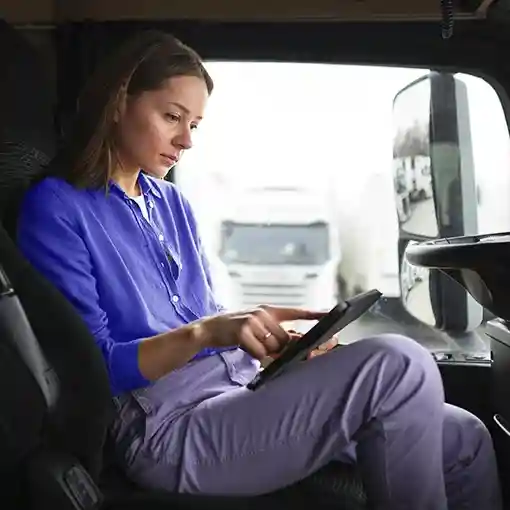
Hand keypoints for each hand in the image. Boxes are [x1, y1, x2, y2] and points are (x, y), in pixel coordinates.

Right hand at [195, 305, 326, 359]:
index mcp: (269, 310)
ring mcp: (254, 321)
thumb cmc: (236, 329)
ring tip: (250, 344)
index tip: (331, 314)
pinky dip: (256, 355)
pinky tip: (245, 348)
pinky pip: (260, 352)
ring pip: (274, 346)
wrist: (209, 328)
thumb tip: (296, 344)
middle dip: (282, 349)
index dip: (315, 314)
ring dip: (266, 353)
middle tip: (267, 348)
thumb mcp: (258, 326)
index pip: (297, 312)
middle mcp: (264, 313)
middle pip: (286, 338)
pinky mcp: (244, 332)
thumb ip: (276, 333)